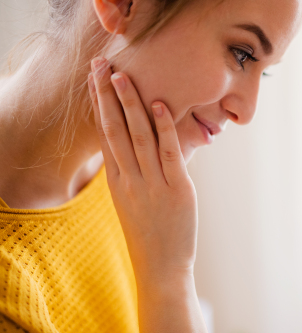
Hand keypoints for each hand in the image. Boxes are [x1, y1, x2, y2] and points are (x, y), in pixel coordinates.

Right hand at [88, 57, 196, 283]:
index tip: (93, 79)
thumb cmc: (152, 234)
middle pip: (114, 130)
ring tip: (123, 75)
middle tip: (99, 64)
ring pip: (138, 136)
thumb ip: (139, 172)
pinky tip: (158, 105)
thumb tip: (150, 146)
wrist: (161, 268)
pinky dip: (163, 128)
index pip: (105, 134)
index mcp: (118, 180)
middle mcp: (130, 179)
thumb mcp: (136, 200)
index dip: (98, 105)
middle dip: (106, 95)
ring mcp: (152, 184)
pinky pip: (167, 153)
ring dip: (129, 104)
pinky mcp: (176, 190)